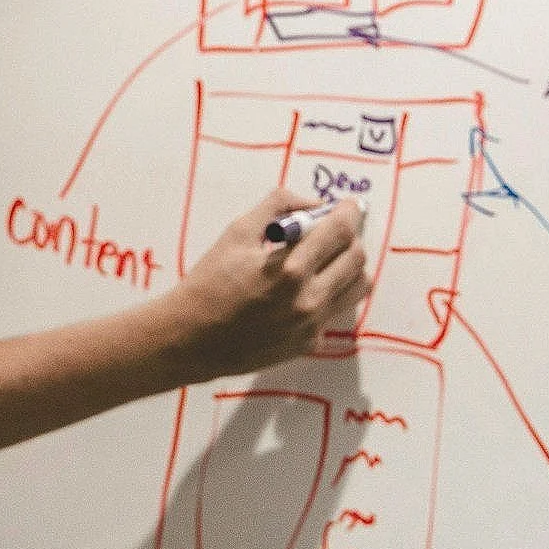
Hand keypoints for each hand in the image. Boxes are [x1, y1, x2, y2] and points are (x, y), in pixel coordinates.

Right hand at [164, 190, 369, 382]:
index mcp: (289, 269)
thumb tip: (313, 204)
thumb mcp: (237, 232)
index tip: (349, 206)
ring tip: (329, 257)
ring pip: (357, 287)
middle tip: (336, 229)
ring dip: (350, 266)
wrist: (190, 338)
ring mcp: (310, 325)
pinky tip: (309, 287)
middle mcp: (307, 300)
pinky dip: (331, 293)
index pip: (340, 232)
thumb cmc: (209, 282)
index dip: (349, 213)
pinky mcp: (308, 343)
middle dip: (351, 237)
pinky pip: (336, 310)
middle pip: (357, 259)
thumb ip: (278, 207)